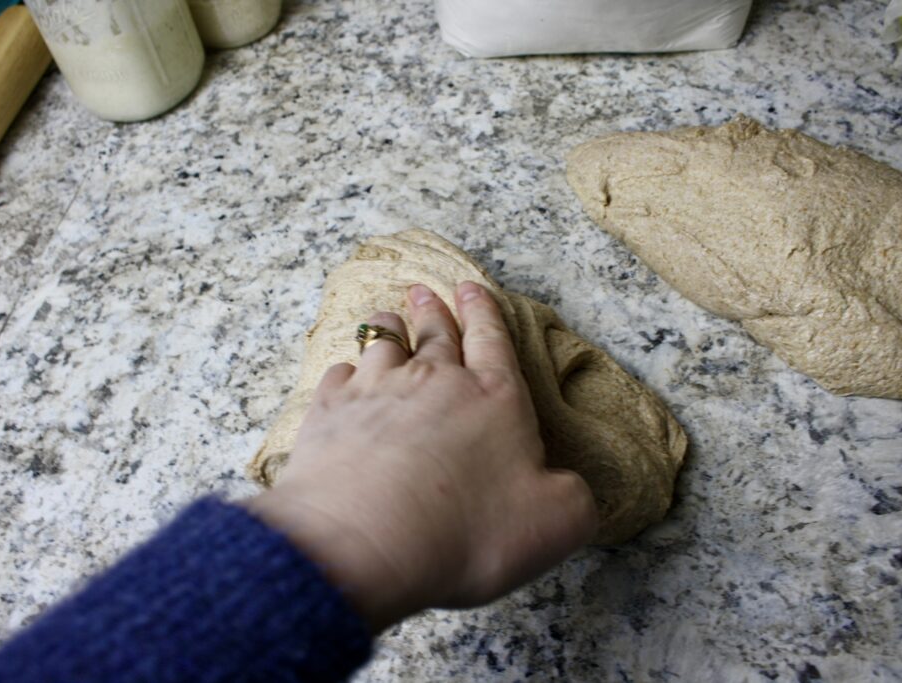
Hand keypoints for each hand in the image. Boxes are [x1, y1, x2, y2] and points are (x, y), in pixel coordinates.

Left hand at [244, 281, 597, 631]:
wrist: (366, 542)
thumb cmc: (467, 531)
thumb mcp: (556, 522)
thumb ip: (572, 497)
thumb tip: (567, 487)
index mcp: (494, 398)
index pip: (492, 341)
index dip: (484, 312)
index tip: (472, 288)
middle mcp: (434, 380)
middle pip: (435, 334)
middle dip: (435, 310)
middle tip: (426, 292)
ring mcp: (376, 389)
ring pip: (382, 343)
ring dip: (387, 328)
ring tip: (387, 319)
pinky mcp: (329, 411)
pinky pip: (338, 376)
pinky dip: (344, 374)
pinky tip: (343, 378)